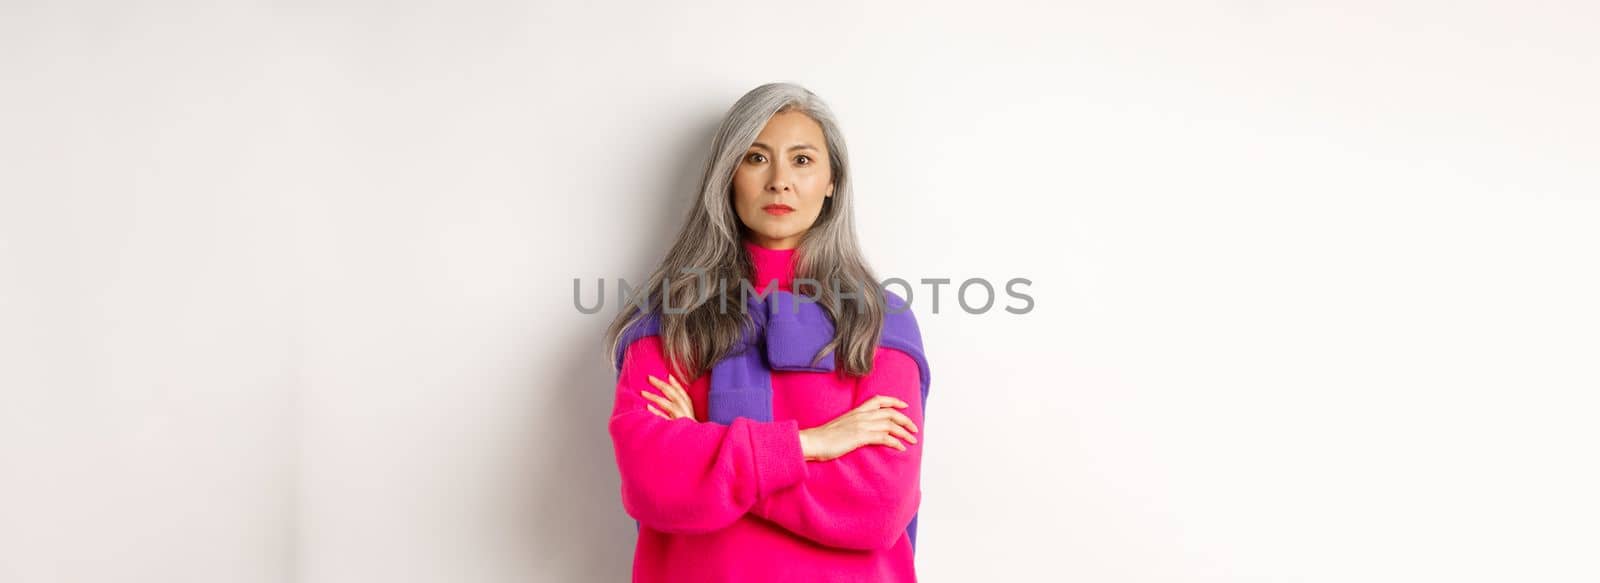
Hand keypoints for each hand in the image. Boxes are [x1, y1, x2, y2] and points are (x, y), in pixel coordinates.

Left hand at [642, 374, 697, 421]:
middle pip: (671, 393)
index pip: (679, 390)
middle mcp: (684, 408)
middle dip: (660, 384)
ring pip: (665, 403)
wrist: (693, 441)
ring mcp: (679, 417)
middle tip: (648, 377)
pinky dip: (655, 411)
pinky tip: (647, 406)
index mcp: (688, 403)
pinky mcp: (673, 426)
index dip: (672, 381)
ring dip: (653, 397)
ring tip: (642, 393)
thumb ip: (679, 394)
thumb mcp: (687, 408)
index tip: (663, 374)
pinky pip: (663, 417)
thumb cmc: (688, 423)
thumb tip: (670, 377)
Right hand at [798, 395, 918, 461]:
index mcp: (856, 411)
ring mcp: (861, 425)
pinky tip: (901, 448)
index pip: (879, 400)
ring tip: (913, 440)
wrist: (812, 441)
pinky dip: (895, 442)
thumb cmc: (823, 438)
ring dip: (904, 432)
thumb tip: (860, 432)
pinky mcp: (861, 437)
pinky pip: (884, 438)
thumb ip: (852, 425)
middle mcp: (861, 415)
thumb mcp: (840, 426)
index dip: (894, 401)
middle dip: (905, 420)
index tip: (904, 406)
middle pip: (890, 413)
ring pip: (890, 425)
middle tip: (915, 428)